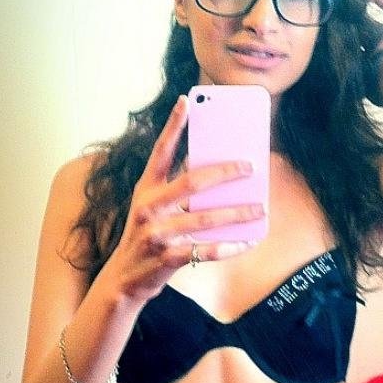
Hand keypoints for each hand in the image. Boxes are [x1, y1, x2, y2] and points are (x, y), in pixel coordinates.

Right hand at [107, 96, 261, 302]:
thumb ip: (176, 193)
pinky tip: (248, 241)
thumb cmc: (146, 239)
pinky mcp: (167, 258)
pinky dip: (230, 246)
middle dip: (225, 172)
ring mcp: (157, 234)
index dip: (172, 125)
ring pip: (205, 218)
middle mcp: (149, 208)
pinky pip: (206, 250)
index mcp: (145, 190)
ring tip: (260, 208)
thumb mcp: (153, 210)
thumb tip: (218, 178)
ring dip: (237, 213)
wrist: (123, 281)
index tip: (186, 101)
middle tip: (250, 166)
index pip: (160, 152)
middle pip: (192, 182)